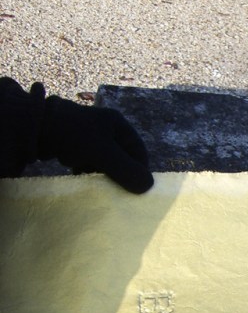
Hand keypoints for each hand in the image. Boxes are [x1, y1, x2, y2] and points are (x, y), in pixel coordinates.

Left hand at [39, 94, 153, 193]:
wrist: (34, 127)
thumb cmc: (73, 135)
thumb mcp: (103, 153)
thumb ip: (126, 170)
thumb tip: (148, 186)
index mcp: (118, 124)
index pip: (138, 151)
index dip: (140, 170)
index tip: (136, 188)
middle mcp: (106, 127)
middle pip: (122, 157)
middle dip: (120, 174)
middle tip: (117, 189)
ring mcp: (90, 135)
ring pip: (106, 161)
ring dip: (103, 173)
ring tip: (96, 182)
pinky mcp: (75, 144)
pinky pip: (89, 161)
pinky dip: (88, 170)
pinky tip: (82, 176)